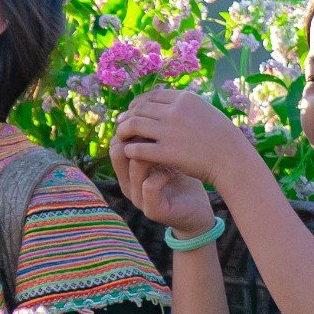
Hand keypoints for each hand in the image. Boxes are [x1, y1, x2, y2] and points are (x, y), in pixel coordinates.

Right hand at [110, 121, 217, 235]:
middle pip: (118, 152)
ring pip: (134, 166)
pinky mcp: (152, 210)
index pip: (117, 141)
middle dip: (138, 136)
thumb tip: (151, 103)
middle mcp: (128, 183)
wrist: (196, 209)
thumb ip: (156, 134)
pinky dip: (164, 174)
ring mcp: (138, 198)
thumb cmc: (182, 176)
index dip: (131, 126)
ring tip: (169, 147)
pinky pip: (149, 186)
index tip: (151, 117)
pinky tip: (177, 169)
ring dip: (153, 153)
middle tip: (157, 128)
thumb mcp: (167, 152)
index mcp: (128, 168)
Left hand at [113, 89, 259, 188]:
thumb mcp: (205, 111)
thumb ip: (185, 105)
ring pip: (134, 125)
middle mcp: (175, 111)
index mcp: (184, 98)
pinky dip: (130, 149)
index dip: (138, 103)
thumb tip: (167, 100)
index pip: (151, 96)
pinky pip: (139, 148)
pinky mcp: (167, 152)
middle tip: (120, 124)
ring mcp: (170, 132)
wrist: (232, 159)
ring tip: (120, 138)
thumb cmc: (221, 137)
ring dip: (123, 131)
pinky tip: (128, 153)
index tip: (132, 111)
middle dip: (127, 116)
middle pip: (140, 109)